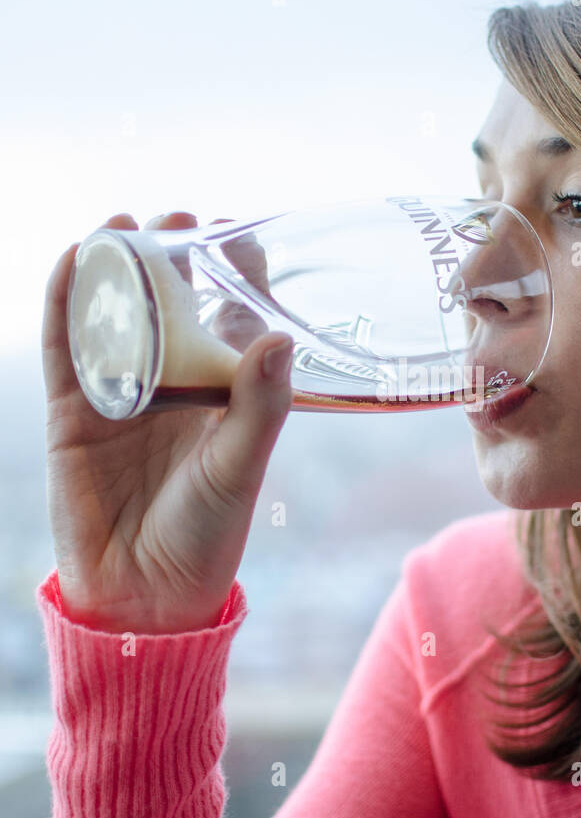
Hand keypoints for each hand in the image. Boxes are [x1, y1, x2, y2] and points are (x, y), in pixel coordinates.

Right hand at [42, 212, 294, 633]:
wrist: (141, 597)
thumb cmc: (205, 536)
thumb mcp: (239, 468)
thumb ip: (260, 406)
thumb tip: (279, 337)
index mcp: (220, 393)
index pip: (227, 317)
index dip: (231, 273)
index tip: (236, 232)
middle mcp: (171, 385)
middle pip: (169, 303)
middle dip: (172, 256)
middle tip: (181, 220)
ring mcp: (119, 394)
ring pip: (114, 315)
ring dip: (116, 266)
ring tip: (127, 222)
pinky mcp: (73, 412)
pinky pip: (65, 348)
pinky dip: (63, 303)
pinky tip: (70, 260)